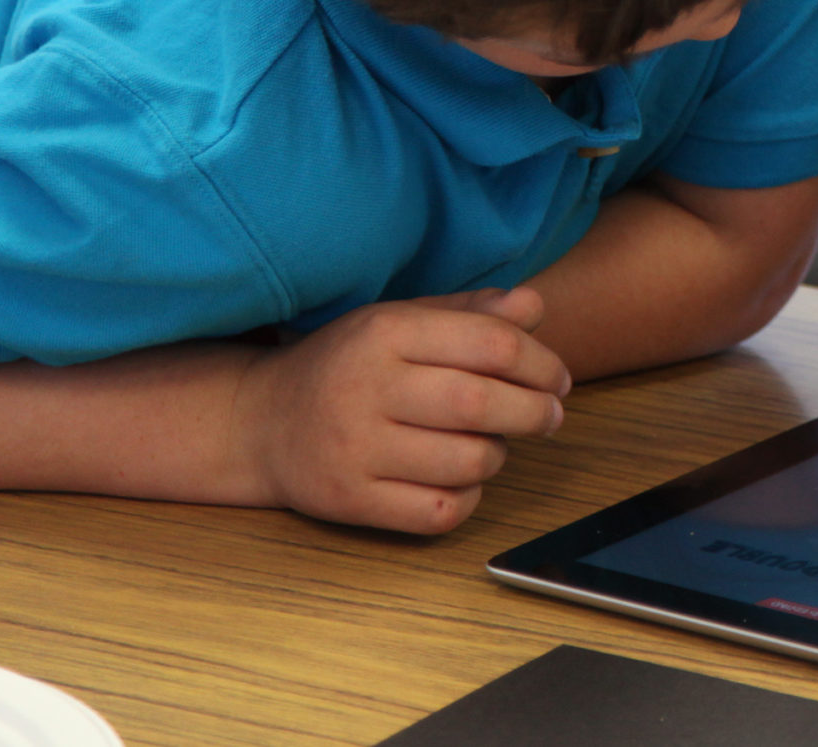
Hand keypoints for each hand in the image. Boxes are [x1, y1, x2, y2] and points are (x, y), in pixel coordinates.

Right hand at [235, 287, 571, 534]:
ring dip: (497, 456)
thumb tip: (534, 306)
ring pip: (467, 462)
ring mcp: (356, 448)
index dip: (541, 363)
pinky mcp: (350, 500)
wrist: (259, 422)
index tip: (558, 379)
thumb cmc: (348, 366)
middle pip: (481, 402)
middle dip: (534, 412)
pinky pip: (438, 511)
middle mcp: (368, 387)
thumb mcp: (401, 321)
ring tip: (489, 444)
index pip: (490, 343)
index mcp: (386, 331)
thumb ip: (469, 313)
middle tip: (550, 416)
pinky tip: (458, 480)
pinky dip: (465, 499)